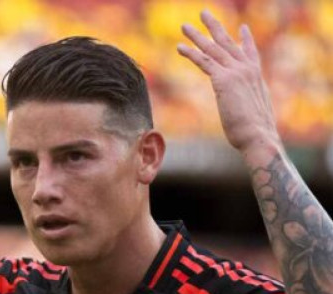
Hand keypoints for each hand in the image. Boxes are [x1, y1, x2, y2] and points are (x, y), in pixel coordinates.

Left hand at [178, 11, 280, 154]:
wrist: (258, 136)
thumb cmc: (255, 133)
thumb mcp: (255, 115)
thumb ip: (250, 106)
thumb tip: (249, 115)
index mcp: (257, 78)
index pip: (250, 53)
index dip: (245, 40)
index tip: (242, 28)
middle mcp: (248, 70)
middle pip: (228, 43)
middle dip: (215, 27)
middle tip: (204, 14)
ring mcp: (236, 72)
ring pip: (213, 49)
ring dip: (197, 36)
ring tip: (185, 26)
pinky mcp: (224, 80)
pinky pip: (204, 62)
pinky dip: (191, 53)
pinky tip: (180, 47)